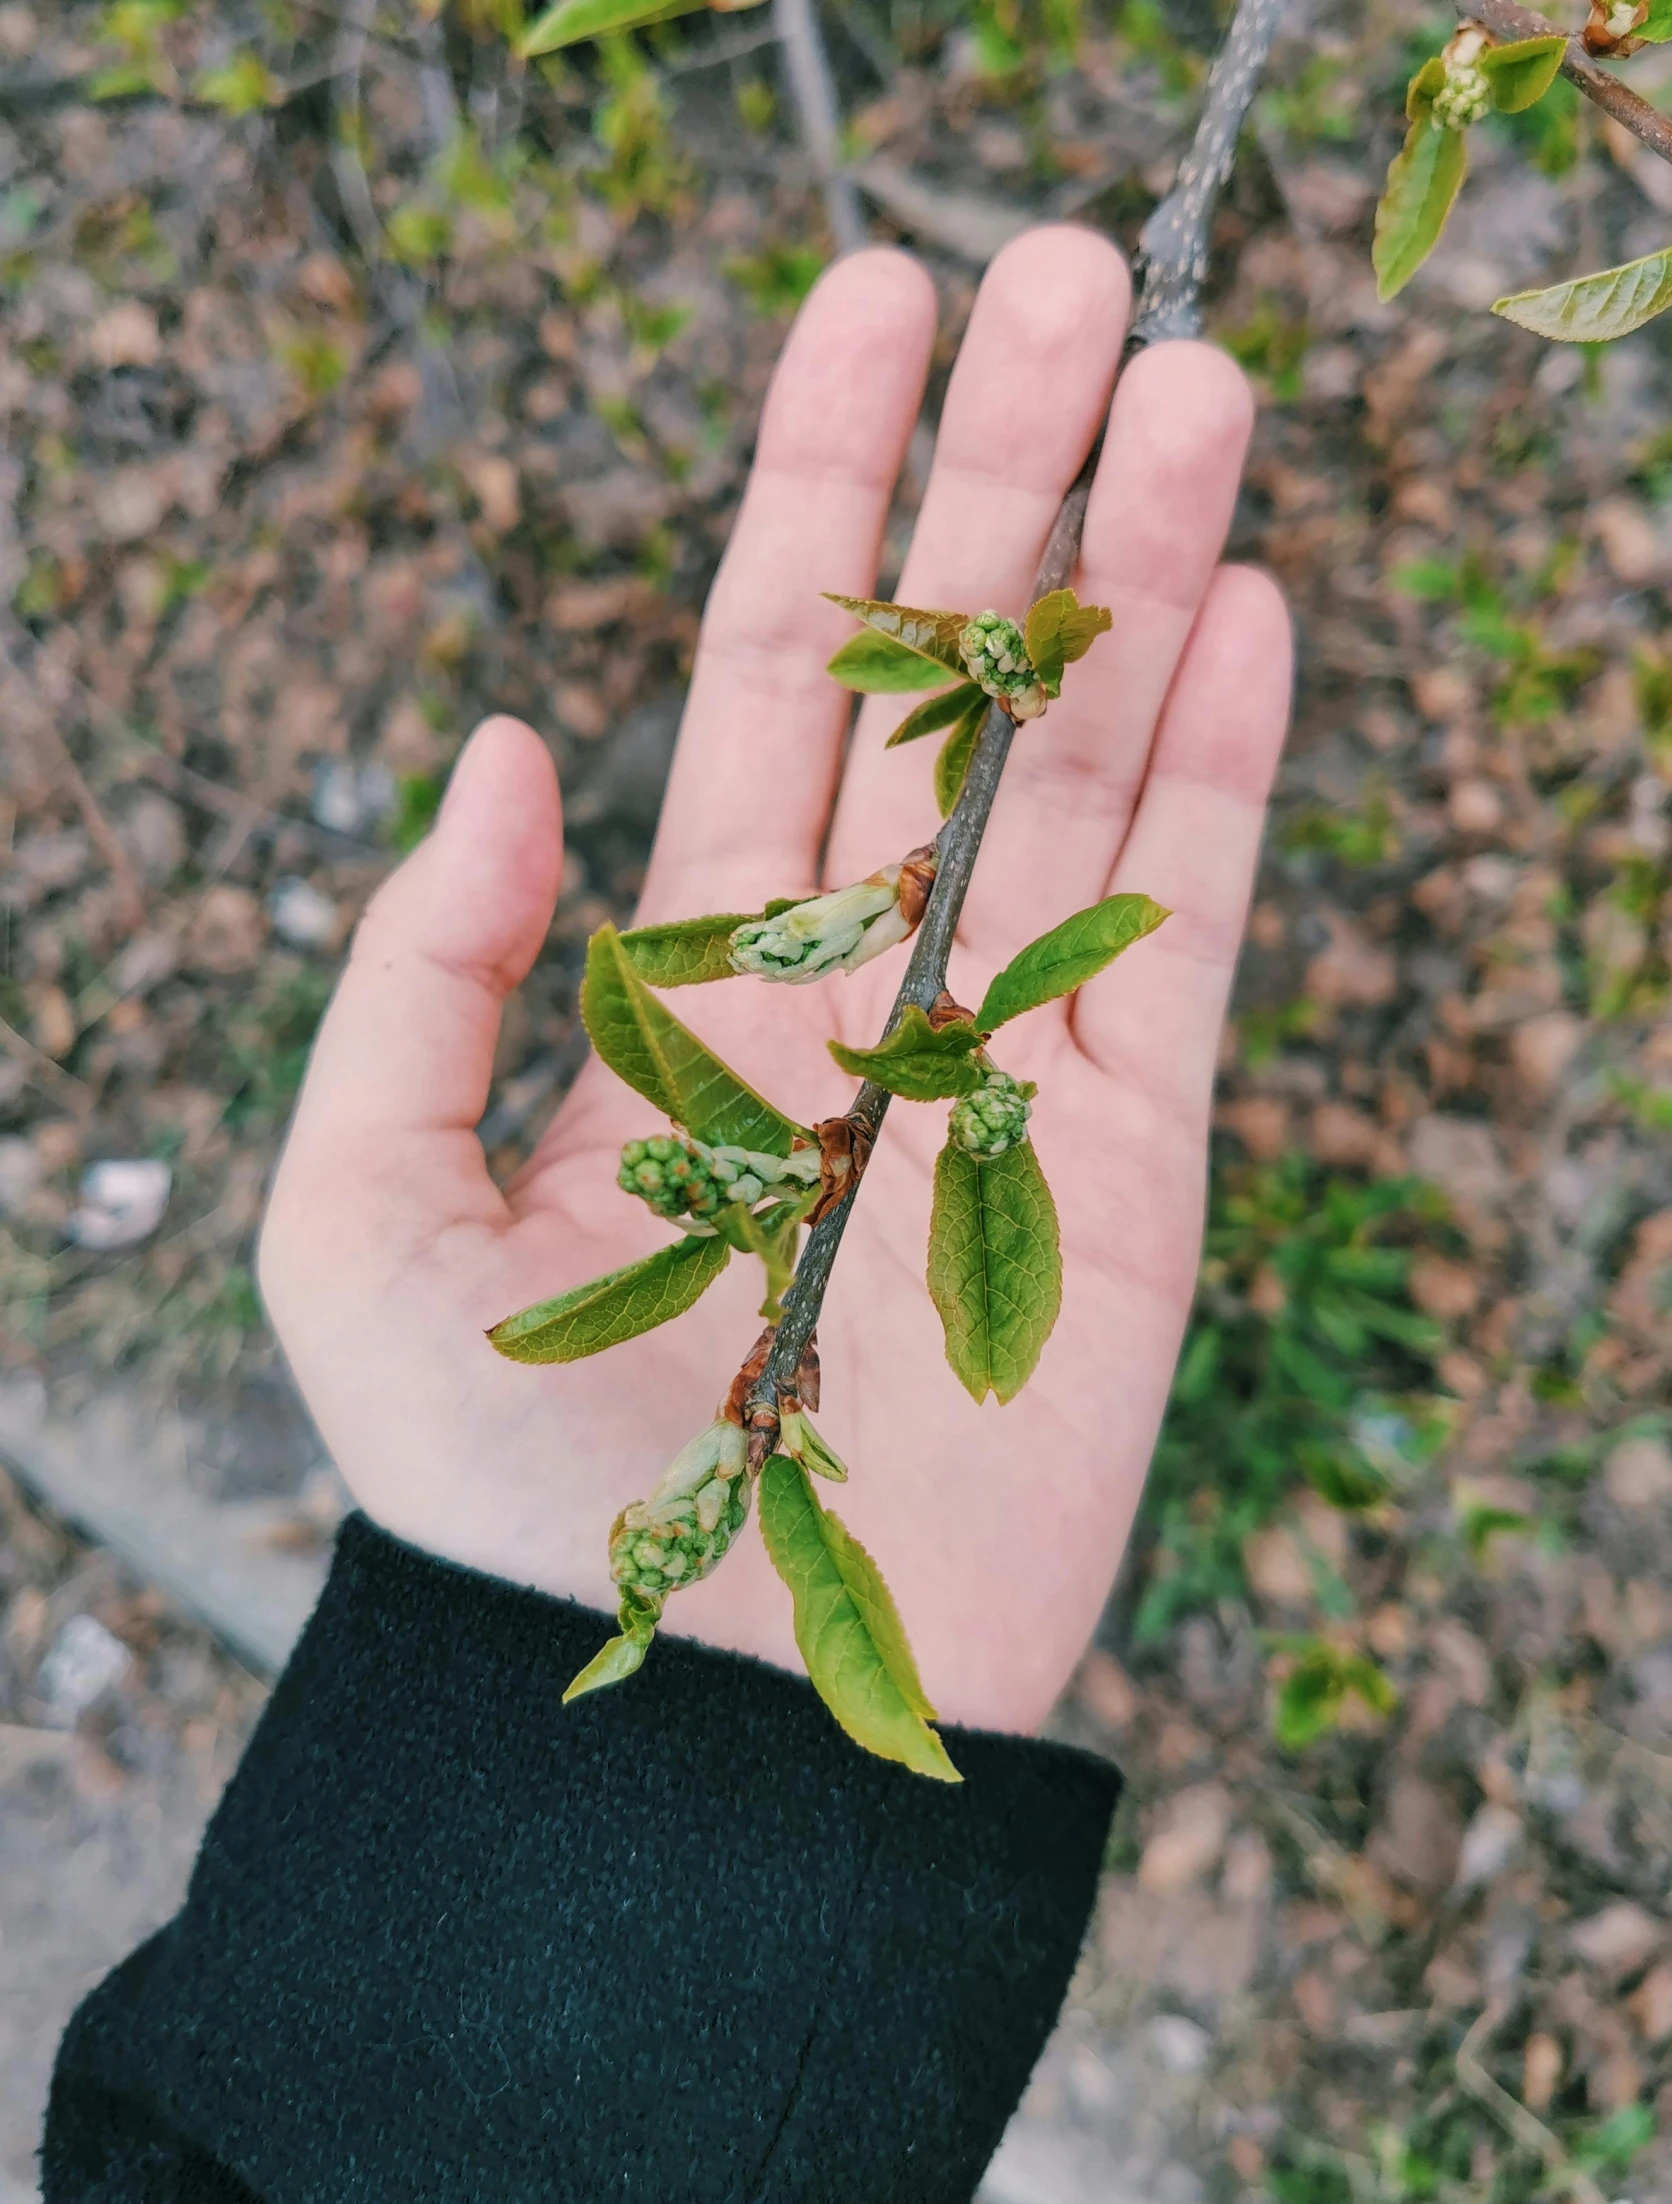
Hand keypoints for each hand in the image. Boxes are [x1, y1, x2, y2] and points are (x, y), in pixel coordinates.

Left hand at [259, 227, 1289, 1734]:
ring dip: (1141, 578)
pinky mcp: (1126, 1167)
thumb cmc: (504, 1497)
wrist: (690, 1723)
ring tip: (1197, 376)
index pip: (770, 692)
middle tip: (1072, 270)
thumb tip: (507, 743)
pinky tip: (1246, 608)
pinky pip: (1184, 937)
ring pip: (1090, 774)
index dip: (814, 498)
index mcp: (694, 988)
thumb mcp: (364, 1220)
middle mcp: (863, 994)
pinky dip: (1220, 774)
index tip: (868, 306)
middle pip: (949, 693)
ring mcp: (1007, 1067)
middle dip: (1003, 483)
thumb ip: (418, 974)